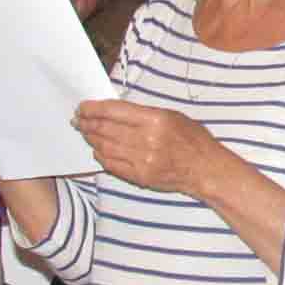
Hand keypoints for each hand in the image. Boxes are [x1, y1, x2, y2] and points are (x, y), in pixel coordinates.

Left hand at [74, 99, 224, 195]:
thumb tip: (114, 111)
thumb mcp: (172, 115)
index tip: (82, 107)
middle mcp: (146, 139)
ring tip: (86, 133)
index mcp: (155, 119)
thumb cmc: (193, 139)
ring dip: (92, 139)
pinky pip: (111, 165)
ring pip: (105, 147)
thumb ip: (143, 113)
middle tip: (78, 120)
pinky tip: (99, 150)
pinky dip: (101, 156)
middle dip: (87, 123)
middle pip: (105, 129)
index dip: (93, 109)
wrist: (205, 169)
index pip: (113, 111)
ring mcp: (142, 160)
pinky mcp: (140, 176)